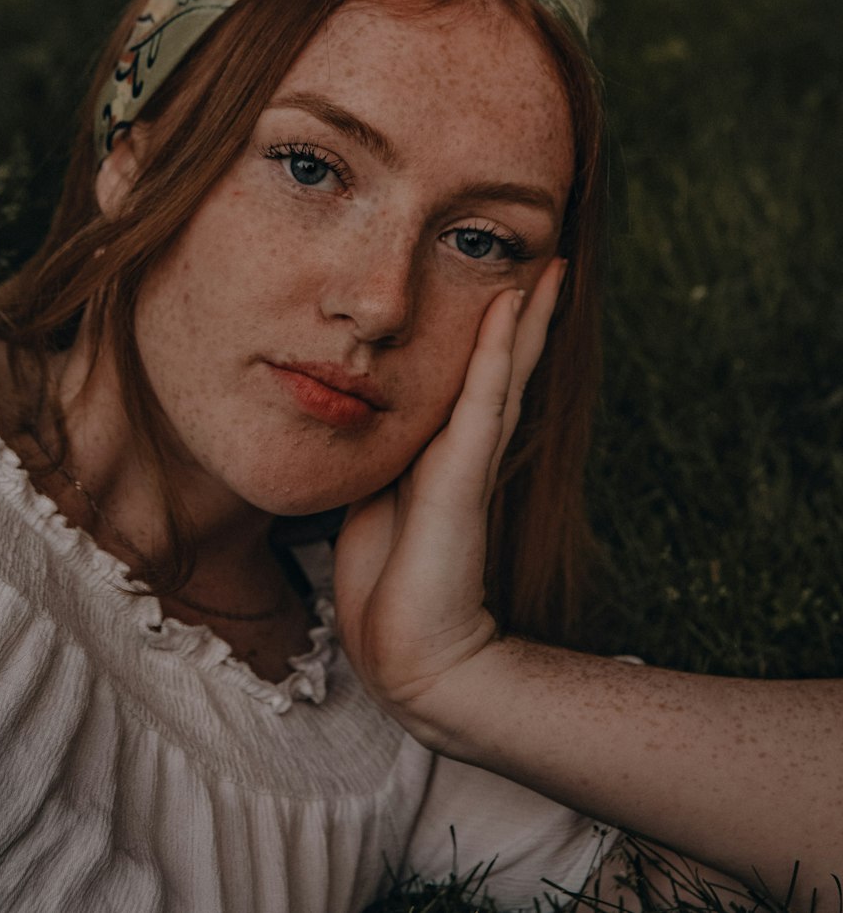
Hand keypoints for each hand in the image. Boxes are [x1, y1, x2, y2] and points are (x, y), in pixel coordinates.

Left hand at [333, 257, 565, 738]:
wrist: (410, 655)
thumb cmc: (388, 588)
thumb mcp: (377, 506)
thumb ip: (386, 468)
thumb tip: (364, 432)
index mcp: (446, 455)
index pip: (480, 380)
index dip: (499, 335)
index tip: (510, 283)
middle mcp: (468, 451)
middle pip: (504, 366)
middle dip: (527, 313)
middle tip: (552, 261)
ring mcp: (471, 461)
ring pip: (504, 371)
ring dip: (527, 317)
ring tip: (549, 268)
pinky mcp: (463, 476)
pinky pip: (482, 398)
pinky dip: (498, 349)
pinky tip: (510, 305)